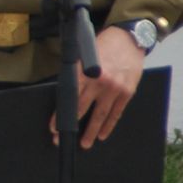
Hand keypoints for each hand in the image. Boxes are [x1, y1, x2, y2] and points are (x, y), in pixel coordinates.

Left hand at [63, 26, 145, 147]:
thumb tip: (64, 94)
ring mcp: (115, 88)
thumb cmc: (102, 46)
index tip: (54, 127)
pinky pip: (116, 113)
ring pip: (100, 115)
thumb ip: (74, 73)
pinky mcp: (127, 92)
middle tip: (62, 140)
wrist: (128, 39)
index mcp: (85, 72)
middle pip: (82, 109)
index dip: (60, 115)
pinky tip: (103, 134)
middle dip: (72, 126)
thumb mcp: (83, 55)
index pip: (69, 98)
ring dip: (92, 132)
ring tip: (85, 144)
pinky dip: (109, 125)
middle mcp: (99, 82)